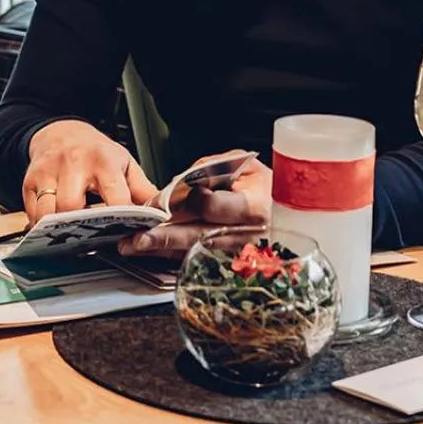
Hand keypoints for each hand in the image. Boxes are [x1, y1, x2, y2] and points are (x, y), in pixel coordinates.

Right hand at [22, 120, 159, 224]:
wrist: (61, 132)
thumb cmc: (95, 151)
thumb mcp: (124, 163)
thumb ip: (142, 189)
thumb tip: (160, 212)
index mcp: (103, 161)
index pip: (115, 196)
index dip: (120, 218)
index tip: (124, 232)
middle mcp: (74, 164)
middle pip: (72, 206)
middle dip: (81, 227)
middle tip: (90, 238)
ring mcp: (49, 171)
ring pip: (48, 211)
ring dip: (58, 230)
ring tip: (69, 236)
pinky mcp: (30, 180)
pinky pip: (32, 211)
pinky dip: (40, 225)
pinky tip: (52, 228)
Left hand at [116, 152, 270, 258]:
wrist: (289, 211)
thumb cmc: (265, 184)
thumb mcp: (243, 163)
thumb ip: (209, 168)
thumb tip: (181, 182)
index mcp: (253, 206)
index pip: (215, 207)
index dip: (190, 202)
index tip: (168, 199)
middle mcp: (245, 234)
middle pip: (199, 236)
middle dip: (164, 237)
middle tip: (137, 238)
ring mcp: (237, 252)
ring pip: (194, 251)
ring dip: (162, 249)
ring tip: (133, 246)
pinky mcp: (229, 260)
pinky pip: (197, 257)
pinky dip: (173, 253)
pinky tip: (151, 250)